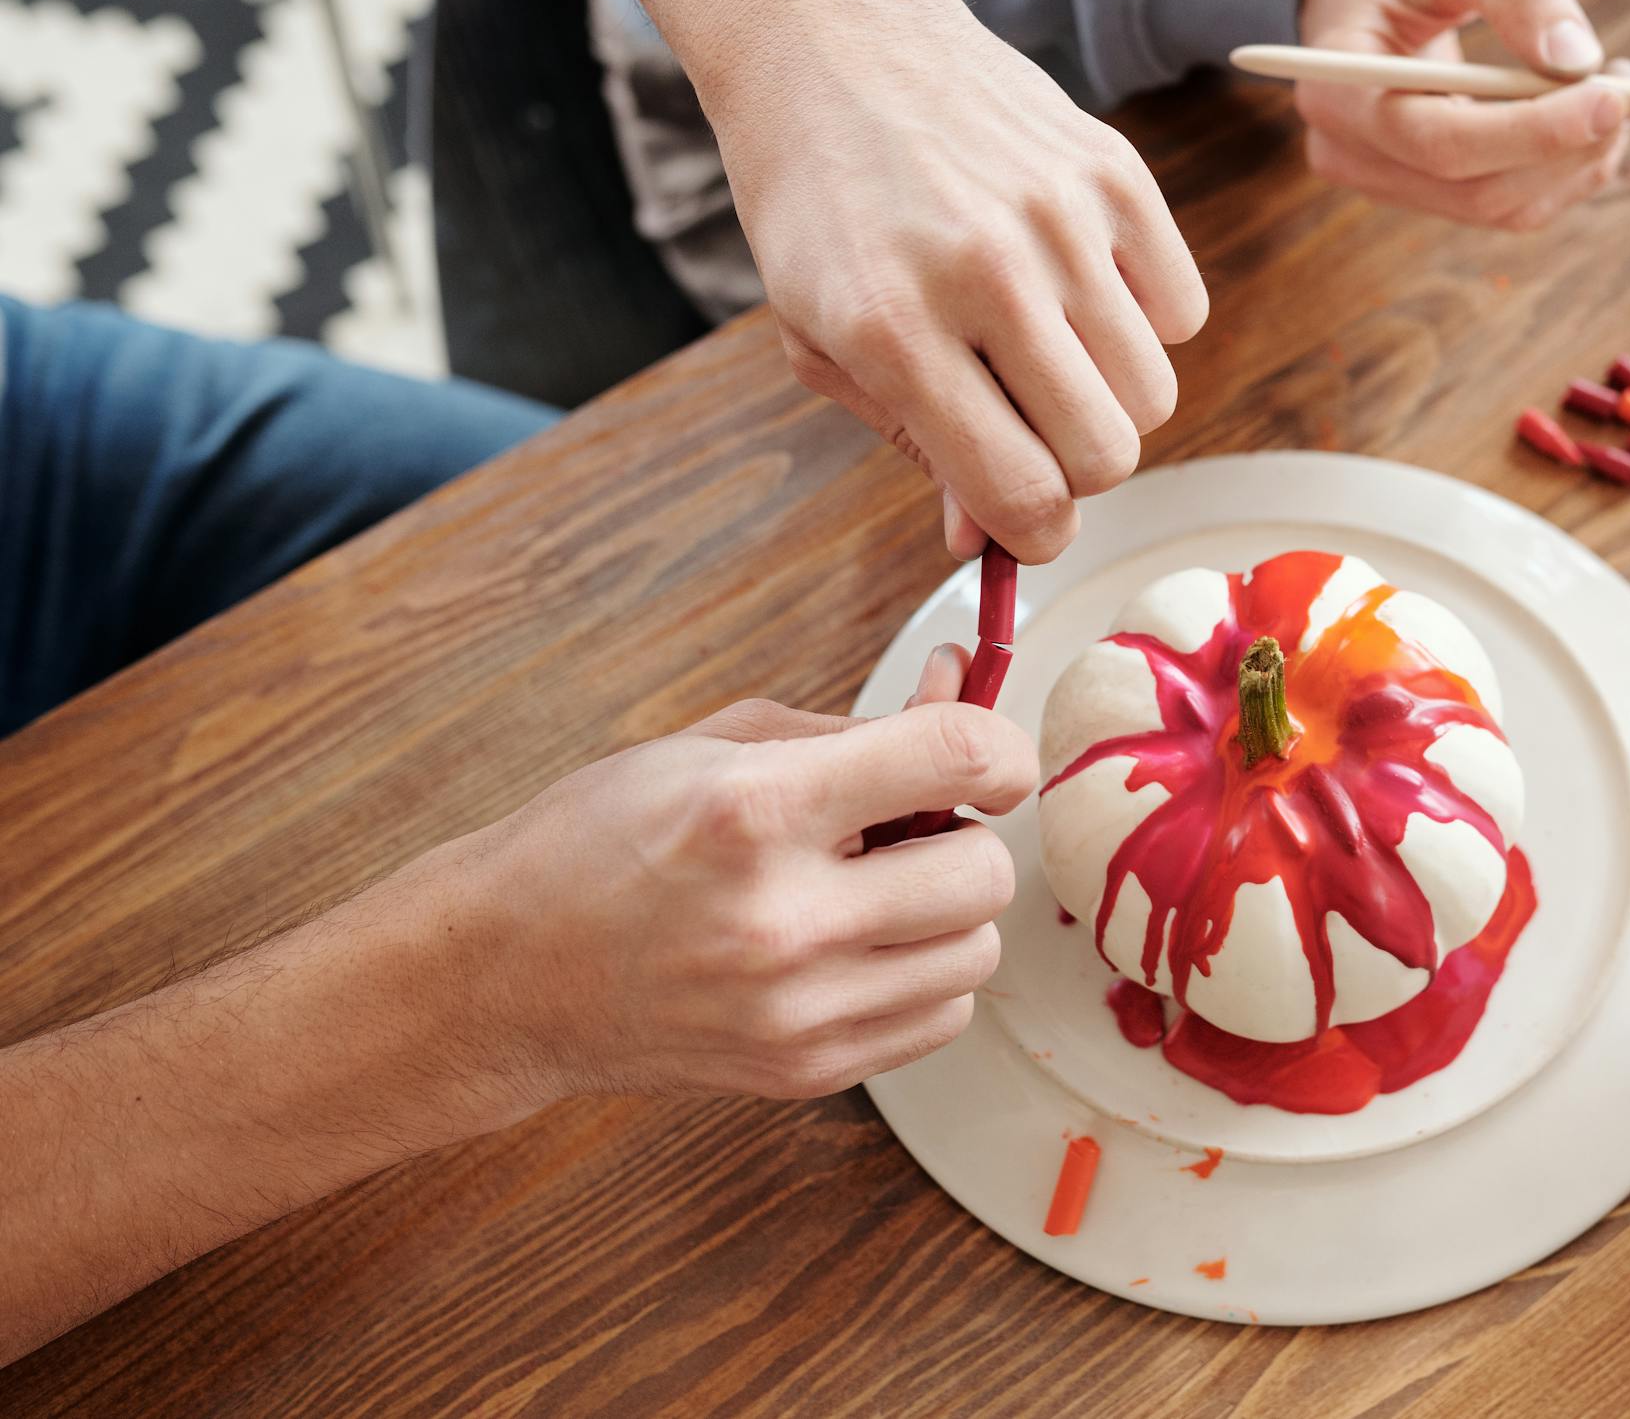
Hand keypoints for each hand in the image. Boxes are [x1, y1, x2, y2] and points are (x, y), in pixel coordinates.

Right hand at [435, 644, 1030, 1100]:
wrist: (505, 973)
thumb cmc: (601, 840)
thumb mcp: (716, 743)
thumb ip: (856, 726)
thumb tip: (965, 685)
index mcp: (756, 810)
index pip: (955, 759)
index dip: (997, 747)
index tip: (987, 755)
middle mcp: (783, 919)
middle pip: (985, 875)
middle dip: (964, 837)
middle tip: (909, 830)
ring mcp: (795, 1010)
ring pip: (977, 955)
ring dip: (948, 915)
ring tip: (875, 892)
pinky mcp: (804, 1071)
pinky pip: (940, 1019)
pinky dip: (922, 977)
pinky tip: (860, 948)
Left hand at [437, 0, 1207, 564]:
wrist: (830, 33)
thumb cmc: (817, 195)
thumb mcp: (824, 334)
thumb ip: (913, 440)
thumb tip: (988, 538)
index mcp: (891, 329)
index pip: (1021, 494)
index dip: (1033, 533)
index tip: (1025, 520)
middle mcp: (984, 274)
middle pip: (1108, 455)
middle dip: (1074, 470)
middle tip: (1028, 428)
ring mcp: (1060, 218)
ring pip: (1153, 393)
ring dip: (1108, 401)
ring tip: (1048, 356)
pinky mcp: (1114, 170)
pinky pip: (1181, 312)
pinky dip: (1140, 324)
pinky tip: (1078, 290)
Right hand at [1295, 0, 1629, 230]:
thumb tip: (1579, 57)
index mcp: (1337, 91)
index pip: (1437, 143)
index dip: (1530, 133)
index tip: (1611, 98)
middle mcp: (1349, 153)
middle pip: (1474, 190)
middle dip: (1566, 147)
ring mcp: (1385, 181)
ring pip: (1499, 206)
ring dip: (1576, 162)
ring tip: (1618, 91)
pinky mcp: (1424, 190)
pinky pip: (1505, 203)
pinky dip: (1562, 168)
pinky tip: (1589, 116)